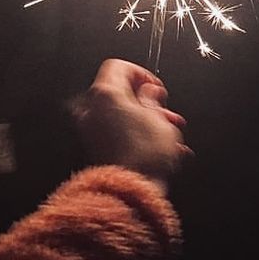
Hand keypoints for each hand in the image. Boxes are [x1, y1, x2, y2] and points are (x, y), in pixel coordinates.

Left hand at [71, 58, 191, 191]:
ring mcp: (90, 130)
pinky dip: (135, 133)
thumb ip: (152, 99)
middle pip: (119, 92)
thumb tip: (149, 93)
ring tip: (168, 133)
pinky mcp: (94, 148)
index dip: (141, 73)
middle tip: (165, 111)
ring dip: (144, 119)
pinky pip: (116, 132)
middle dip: (146, 101)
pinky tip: (158, 147)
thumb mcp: (159, 118)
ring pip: (120, 114)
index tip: (156, 87)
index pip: (119, 66)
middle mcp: (92, 108)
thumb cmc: (145, 155)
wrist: (130, 193)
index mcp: (105, 93)